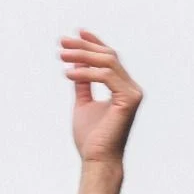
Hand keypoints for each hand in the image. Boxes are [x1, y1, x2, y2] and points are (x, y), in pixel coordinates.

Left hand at [60, 29, 142, 165]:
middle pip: (108, 56)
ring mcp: (132, 93)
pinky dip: (86, 73)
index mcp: (122, 88)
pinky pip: (106, 77)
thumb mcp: (83, 104)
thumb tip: (75, 66)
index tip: (75, 33)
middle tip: (62, 42)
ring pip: (107, 63)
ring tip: (61, 55)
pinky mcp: (129, 99)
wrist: (97, 159)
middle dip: (84, 46)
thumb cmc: (91, 138)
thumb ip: (83, 85)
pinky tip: (68, 73)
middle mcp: (130, 88)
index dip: (93, 43)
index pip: (108, 59)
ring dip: (82, 56)